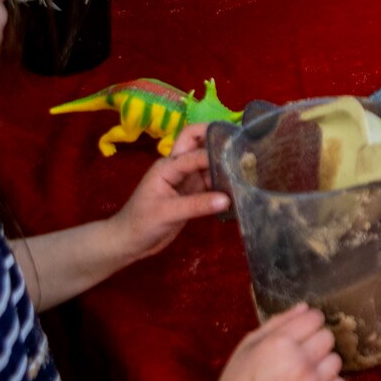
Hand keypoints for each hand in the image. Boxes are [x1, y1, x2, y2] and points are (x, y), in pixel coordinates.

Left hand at [106, 133, 231, 265]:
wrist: (131, 242)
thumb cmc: (142, 223)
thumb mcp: (167, 213)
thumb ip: (197, 205)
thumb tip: (227, 198)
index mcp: (168, 166)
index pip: (195, 152)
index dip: (215, 151)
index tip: (239, 152)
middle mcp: (178, 168)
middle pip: (197, 142)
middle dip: (215, 138)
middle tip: (241, 142)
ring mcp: (186, 181)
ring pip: (208, 163)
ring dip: (224, 163)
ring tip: (249, 164)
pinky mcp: (193, 195)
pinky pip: (211, 183)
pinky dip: (224, 183)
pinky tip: (240, 185)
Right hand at [210, 304, 346, 380]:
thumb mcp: (249, 345)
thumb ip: (278, 322)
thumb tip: (305, 307)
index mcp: (281, 342)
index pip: (316, 318)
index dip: (309, 323)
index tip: (302, 333)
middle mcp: (301, 360)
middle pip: (328, 337)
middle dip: (316, 343)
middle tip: (301, 356)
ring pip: (336, 360)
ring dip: (323, 364)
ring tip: (304, 375)